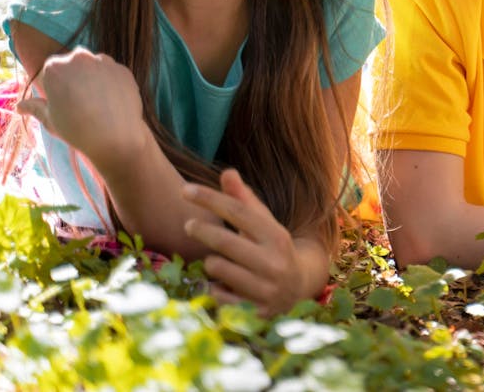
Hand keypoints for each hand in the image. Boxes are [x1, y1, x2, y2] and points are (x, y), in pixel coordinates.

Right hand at [17, 47, 148, 169]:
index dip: (56, 85)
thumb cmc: (75, 129)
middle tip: (79, 102)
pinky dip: (111, 83)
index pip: (52, 69)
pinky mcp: (124, 70)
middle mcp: (80, 57)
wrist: (114, 138)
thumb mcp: (49, 119)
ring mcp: (104, 62)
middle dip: (74, 78)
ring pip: (95, 66)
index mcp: (55, 67)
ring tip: (96, 103)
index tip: (62, 101)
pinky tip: (111, 102)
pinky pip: (113, 73)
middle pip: (74, 63)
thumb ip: (34, 107)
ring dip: (93, 78)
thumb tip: (20, 107)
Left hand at [183, 169, 317, 316]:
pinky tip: (222, 285)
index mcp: (277, 236)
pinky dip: (214, 287)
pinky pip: (218, 295)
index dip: (209, 199)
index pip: (238, 211)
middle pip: (226, 241)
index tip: (184, 190)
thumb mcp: (264, 224)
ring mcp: (265, 289)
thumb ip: (244, 200)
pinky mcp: (254, 311)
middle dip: (202, 230)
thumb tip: (227, 172)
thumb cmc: (273, 248)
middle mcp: (274, 262)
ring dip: (211, 263)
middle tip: (188, 225)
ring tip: (216, 262)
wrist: (299, 288)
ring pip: (218, 268)